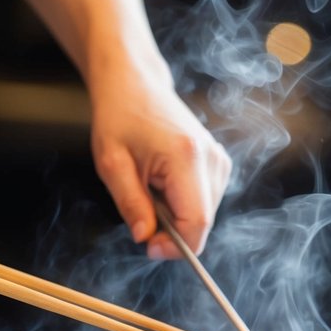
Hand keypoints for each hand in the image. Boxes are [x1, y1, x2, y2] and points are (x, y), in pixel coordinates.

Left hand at [90, 60, 230, 259]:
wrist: (135, 84)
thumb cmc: (120, 117)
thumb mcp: (112, 164)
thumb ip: (131, 204)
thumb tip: (146, 237)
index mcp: (186, 158)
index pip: (197, 223)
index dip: (175, 246)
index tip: (149, 246)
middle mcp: (211, 158)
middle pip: (203, 222)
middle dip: (172, 231)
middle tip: (142, 210)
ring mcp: (219, 159)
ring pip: (205, 215)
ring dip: (176, 215)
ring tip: (151, 188)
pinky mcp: (219, 162)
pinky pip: (205, 201)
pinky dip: (182, 203)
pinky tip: (163, 183)